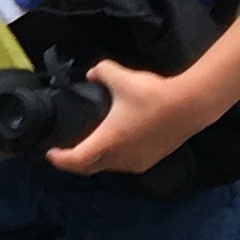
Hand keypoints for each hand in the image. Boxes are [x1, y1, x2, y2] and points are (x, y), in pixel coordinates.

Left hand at [48, 58, 206, 178]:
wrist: (189, 106)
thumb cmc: (152, 94)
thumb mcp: (120, 77)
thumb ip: (101, 72)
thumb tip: (92, 73)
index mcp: (108, 142)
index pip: (77, 160)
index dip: (60, 160)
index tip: (50, 154)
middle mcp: (121, 157)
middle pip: (90, 168)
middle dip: (75, 163)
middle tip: (65, 152)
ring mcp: (138, 161)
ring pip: (109, 167)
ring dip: (96, 161)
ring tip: (88, 148)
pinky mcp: (152, 160)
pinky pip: (125, 165)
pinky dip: (114, 159)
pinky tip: (115, 146)